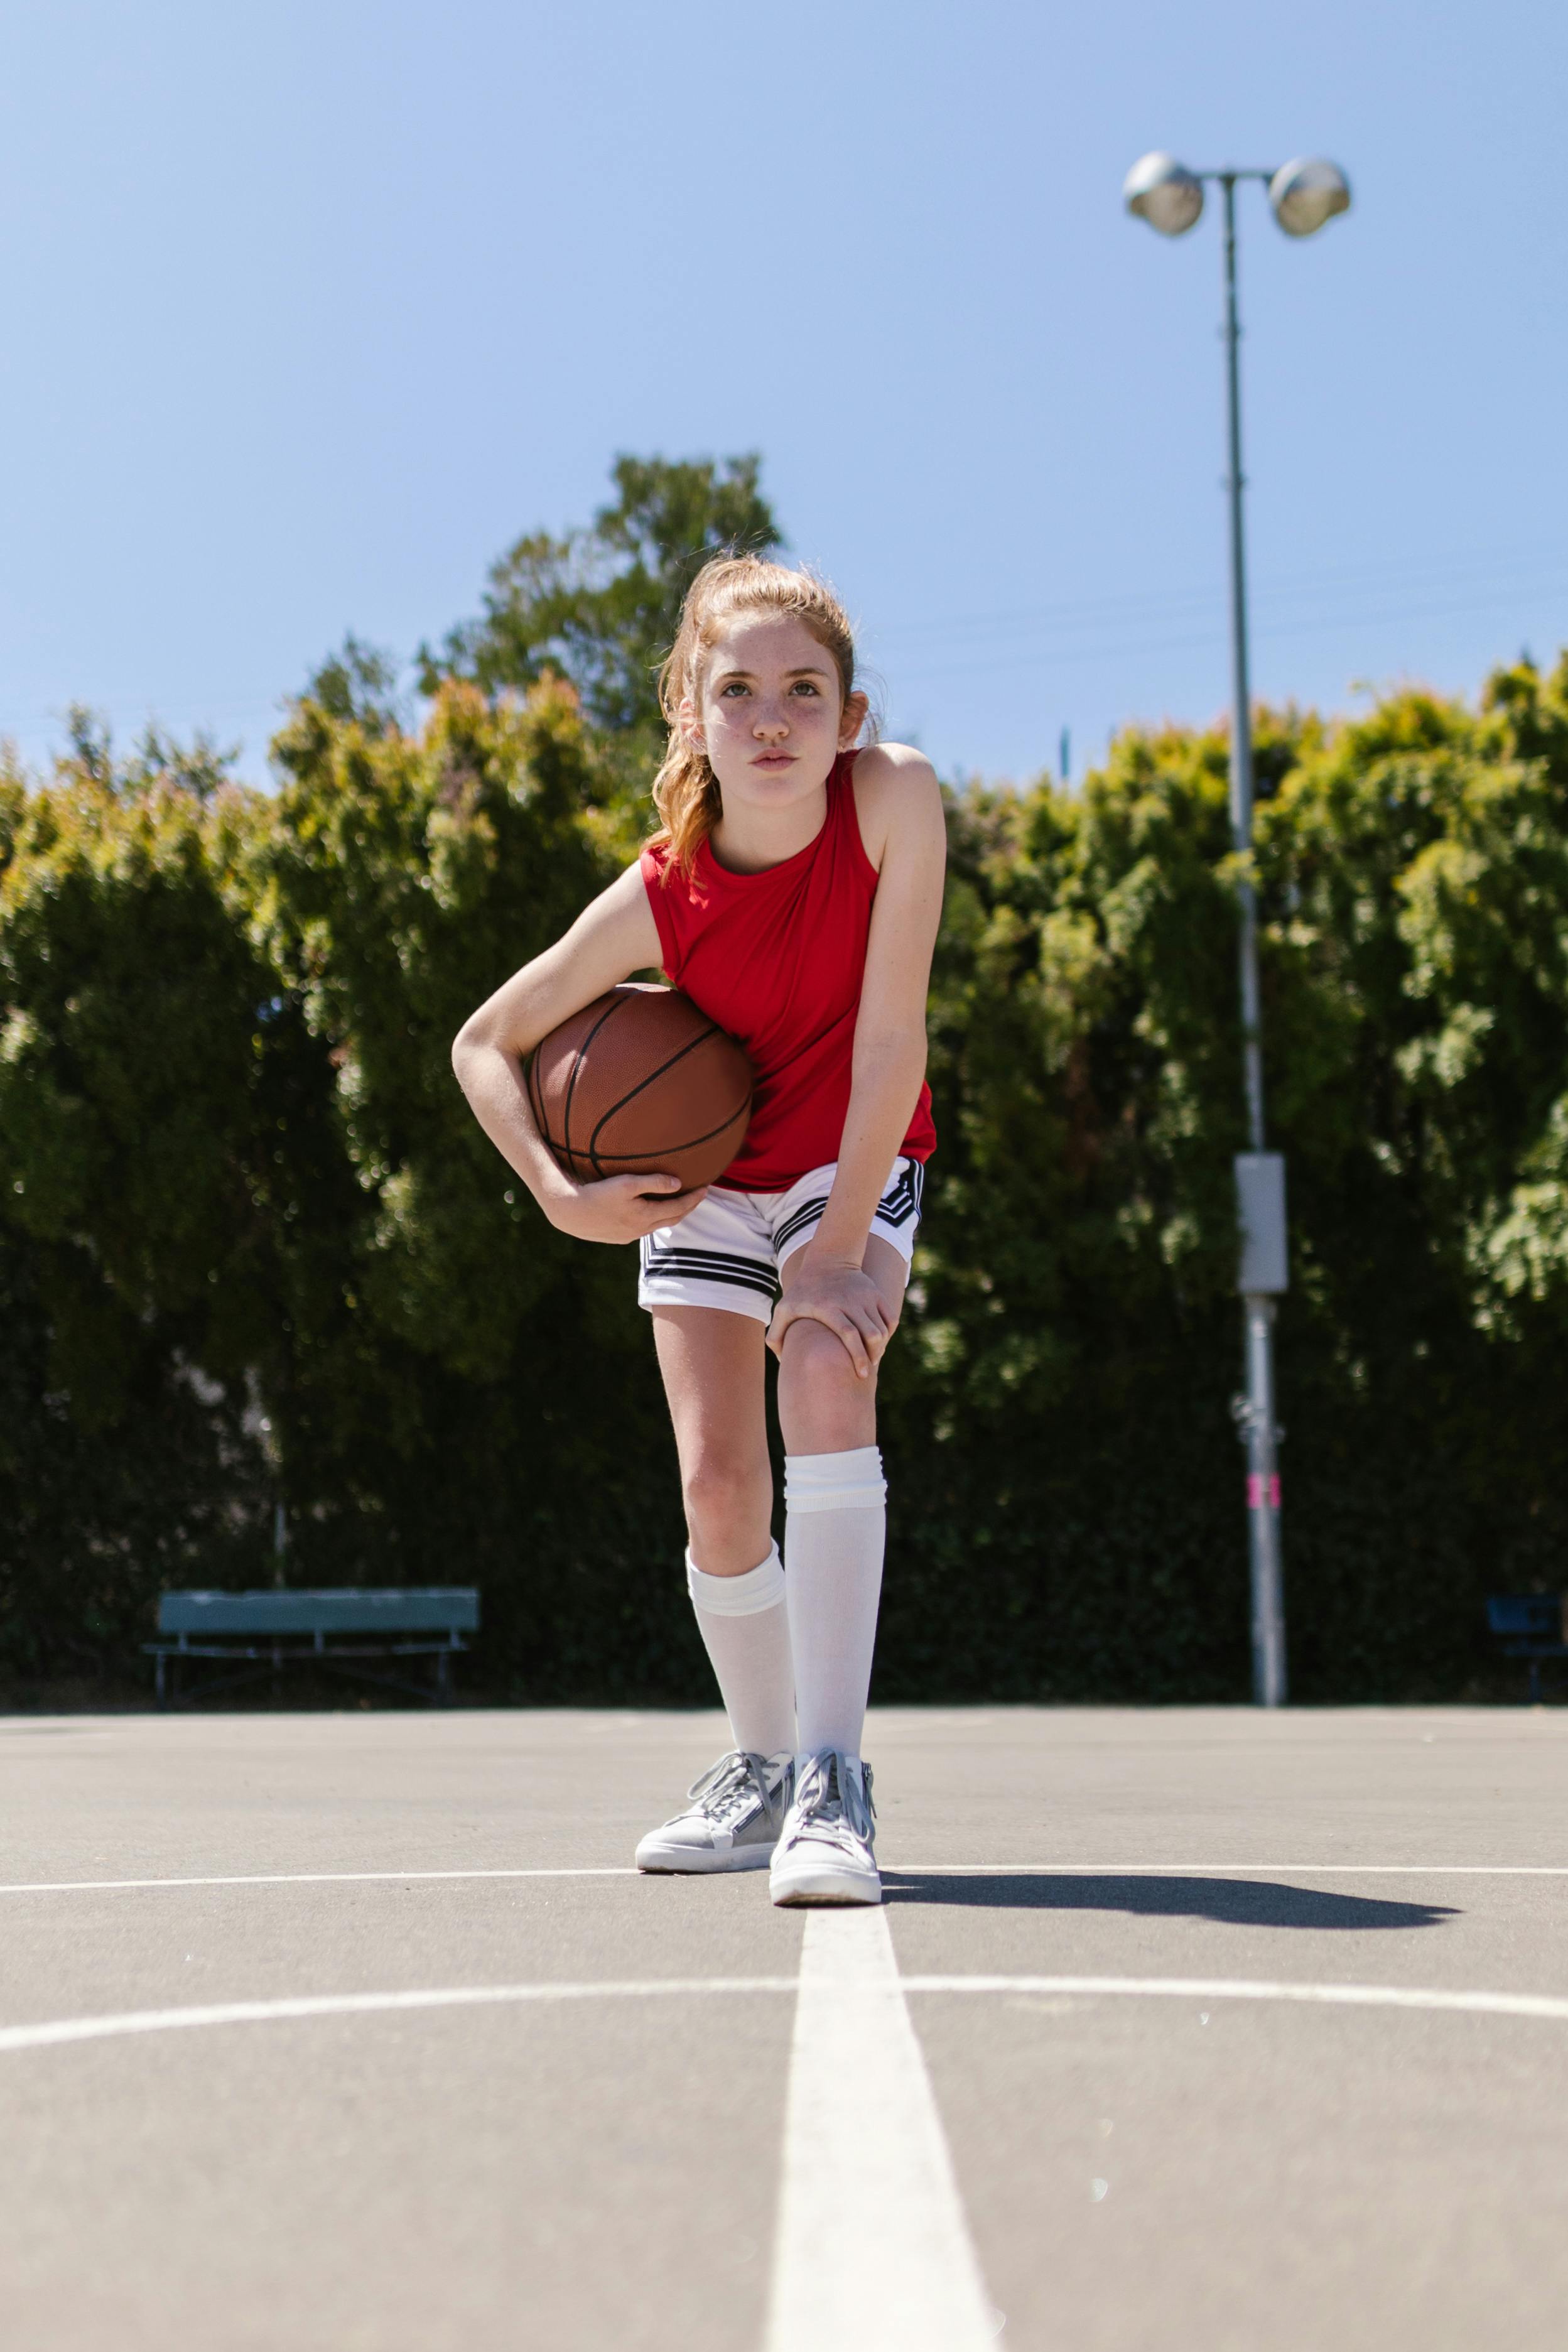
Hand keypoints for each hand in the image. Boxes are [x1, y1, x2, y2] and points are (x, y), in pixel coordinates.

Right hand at [544, 1170, 708, 1245]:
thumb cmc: (597, 1193)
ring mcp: (630, 1236)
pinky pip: (645, 1228)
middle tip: (699, 1194)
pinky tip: (652, 1212)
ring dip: (672, 1214)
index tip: (706, 1187)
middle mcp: (641, 1229)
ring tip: (680, 1202)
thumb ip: (653, 1182)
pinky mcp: (619, 1237)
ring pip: (659, 1225)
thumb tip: (678, 1183)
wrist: (570, 1213)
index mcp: (646, 1216)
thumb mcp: (626, 1183)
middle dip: (688, 1206)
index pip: (679, 1207)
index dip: (694, 1198)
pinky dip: (655, 1219)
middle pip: (673, 1218)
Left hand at [767, 1257, 893, 1377]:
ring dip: (879, 1347)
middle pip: (871, 1334)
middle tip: (865, 1370)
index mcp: (828, 1308)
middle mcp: (850, 1301)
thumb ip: (776, 1334)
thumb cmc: (803, 1291)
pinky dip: (887, 1333)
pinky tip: (878, 1342)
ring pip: (882, 1329)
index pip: (849, 1334)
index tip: (860, 1374)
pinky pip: (890, 1319)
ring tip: (870, 1358)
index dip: (857, 1356)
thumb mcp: (784, 1309)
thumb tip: (780, 1360)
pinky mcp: (876, 1294)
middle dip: (872, 1356)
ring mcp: (865, 1297)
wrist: (828, 1261)